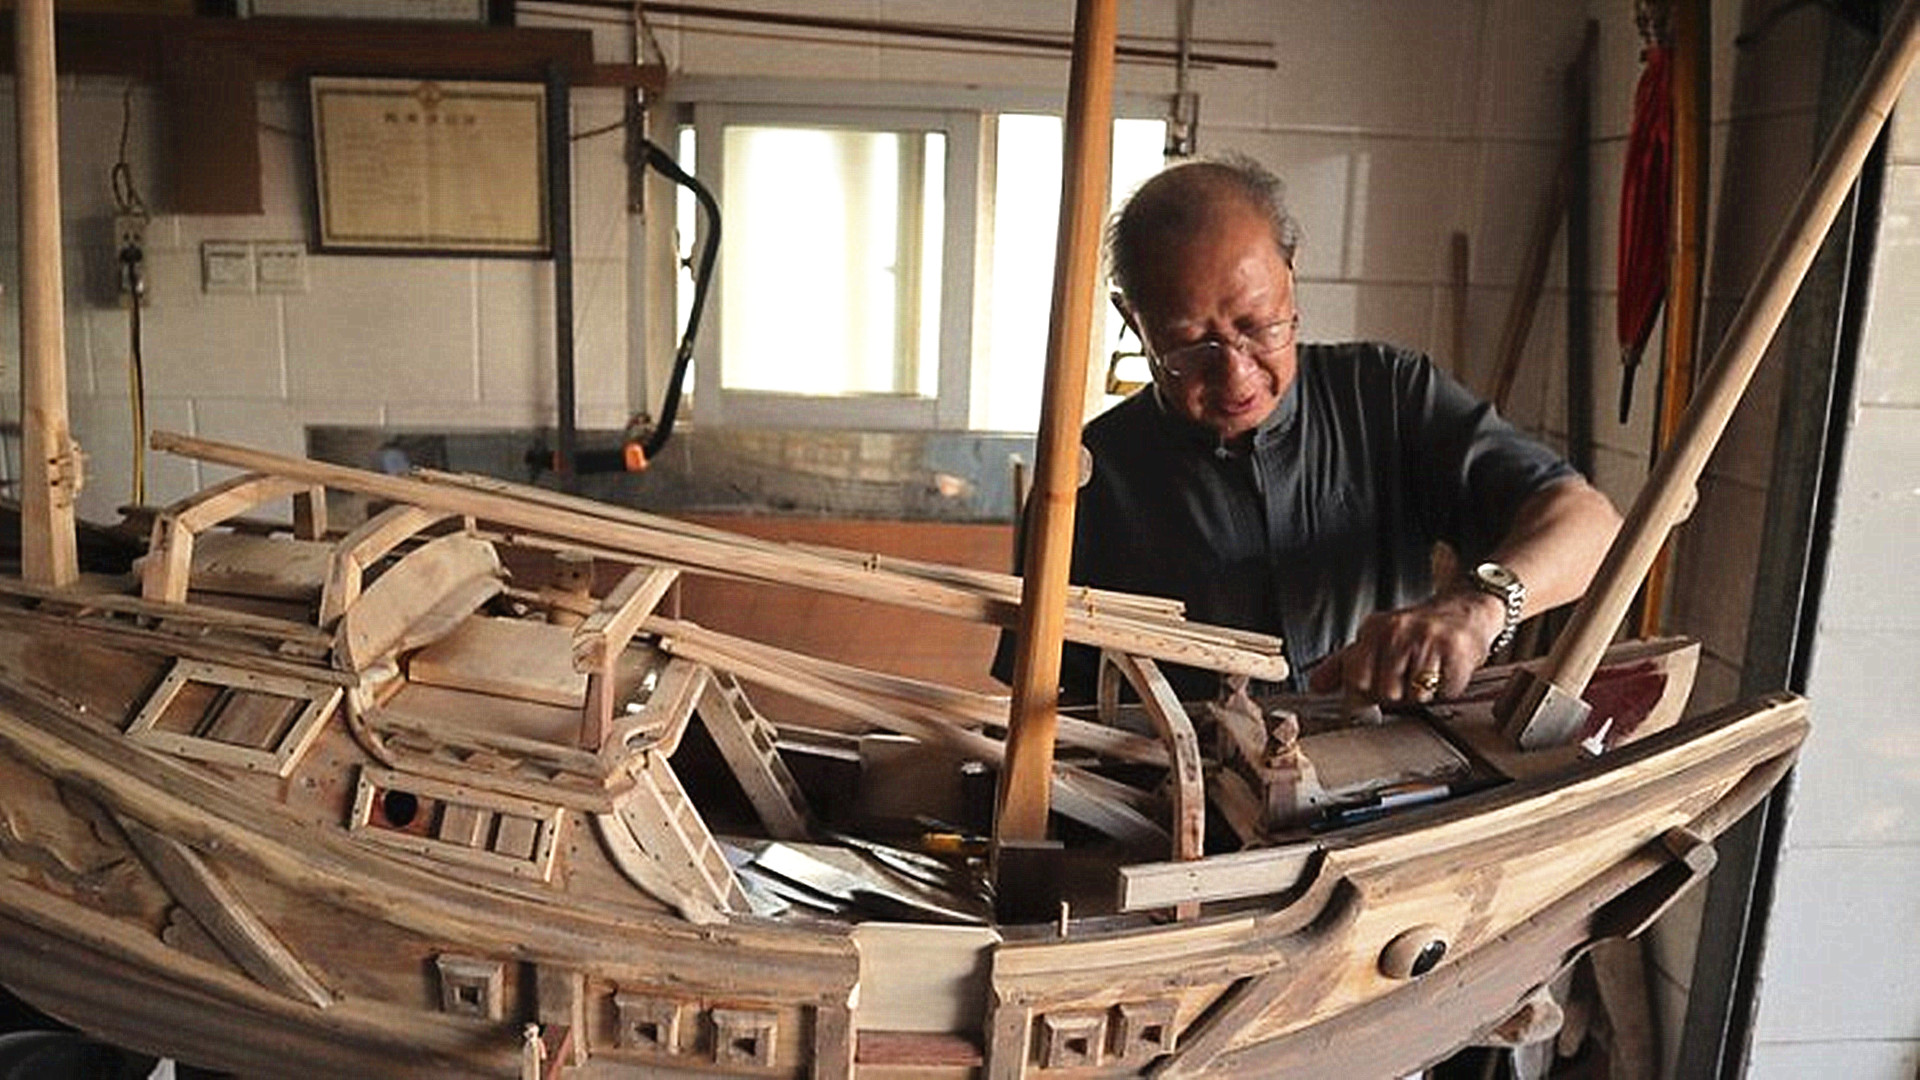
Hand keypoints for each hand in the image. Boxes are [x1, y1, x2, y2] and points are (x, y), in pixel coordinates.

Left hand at [1308, 590, 1506, 703]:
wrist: (1465, 611)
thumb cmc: (1416, 632)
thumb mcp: (1376, 640)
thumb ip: (1344, 665)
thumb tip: (1316, 686)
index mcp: (1374, 630)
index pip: (1356, 678)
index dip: (1364, 696)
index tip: (1372, 700)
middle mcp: (1398, 631)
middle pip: (1385, 692)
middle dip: (1397, 695)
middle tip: (1408, 679)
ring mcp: (1427, 640)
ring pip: (1415, 695)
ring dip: (1423, 693)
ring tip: (1427, 673)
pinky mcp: (1455, 651)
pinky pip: (1444, 691)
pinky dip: (1447, 689)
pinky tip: (1446, 671)